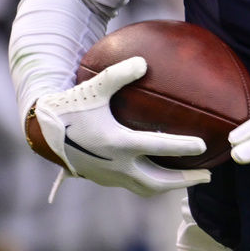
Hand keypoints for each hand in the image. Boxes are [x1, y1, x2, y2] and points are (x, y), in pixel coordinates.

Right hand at [31, 56, 210, 195]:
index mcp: (117, 142)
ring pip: (145, 188)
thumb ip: (119, 74)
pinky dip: (150, 182)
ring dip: (169, 186)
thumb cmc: (70, 105)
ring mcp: (108, 175)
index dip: (182, 147)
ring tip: (188, 180)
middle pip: (158, 181)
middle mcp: (115, 164)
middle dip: (184, 180)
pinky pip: (132, 184)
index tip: (203, 146)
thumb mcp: (94, 87)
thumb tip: (144, 61)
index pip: (157, 148)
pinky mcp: (102, 178)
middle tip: (207, 175)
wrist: (42, 131)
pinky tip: (160, 172)